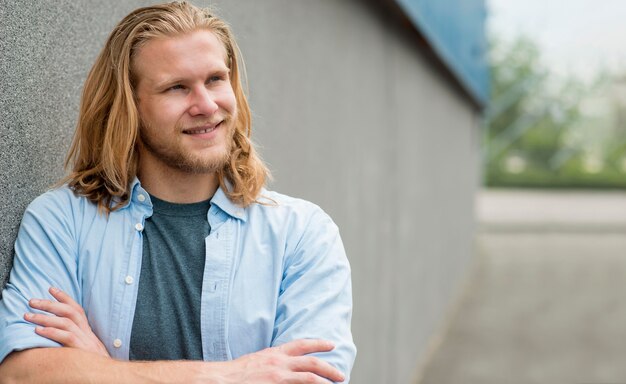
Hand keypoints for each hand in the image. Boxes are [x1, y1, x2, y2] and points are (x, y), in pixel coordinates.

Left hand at [25, 287, 109, 357]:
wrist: (108, 376)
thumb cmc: (94, 365)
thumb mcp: (86, 350)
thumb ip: (76, 339)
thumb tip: (59, 332)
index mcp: (88, 332)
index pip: (77, 309)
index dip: (64, 297)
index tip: (51, 288)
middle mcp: (88, 333)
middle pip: (70, 311)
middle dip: (50, 304)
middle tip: (32, 301)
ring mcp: (86, 341)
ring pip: (66, 322)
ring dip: (45, 317)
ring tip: (28, 316)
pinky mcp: (82, 350)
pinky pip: (67, 337)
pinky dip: (52, 333)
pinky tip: (38, 331)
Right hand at [222, 339, 344, 382]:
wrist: (220, 379)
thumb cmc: (236, 373)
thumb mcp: (257, 360)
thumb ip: (273, 361)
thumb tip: (287, 365)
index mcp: (274, 353)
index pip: (301, 344)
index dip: (318, 343)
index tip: (331, 344)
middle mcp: (279, 363)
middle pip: (311, 362)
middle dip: (328, 368)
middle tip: (340, 375)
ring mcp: (278, 377)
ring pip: (309, 378)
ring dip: (324, 382)